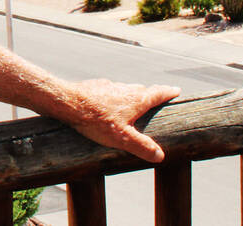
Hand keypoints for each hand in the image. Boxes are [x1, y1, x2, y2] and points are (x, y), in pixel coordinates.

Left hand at [62, 79, 180, 162]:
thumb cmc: (95, 120)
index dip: (167, 93)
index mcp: (135, 99)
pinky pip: (107, 92)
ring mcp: (107, 86)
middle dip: (150, 95)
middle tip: (156, 98)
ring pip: (124, 90)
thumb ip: (142, 146)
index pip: (157, 94)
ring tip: (132, 104)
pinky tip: (106, 105)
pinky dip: (112, 98)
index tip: (176, 90)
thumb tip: (160, 155)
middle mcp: (123, 89)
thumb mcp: (122, 138)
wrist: (66, 102)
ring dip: (130, 96)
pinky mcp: (92, 87)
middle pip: (141, 90)